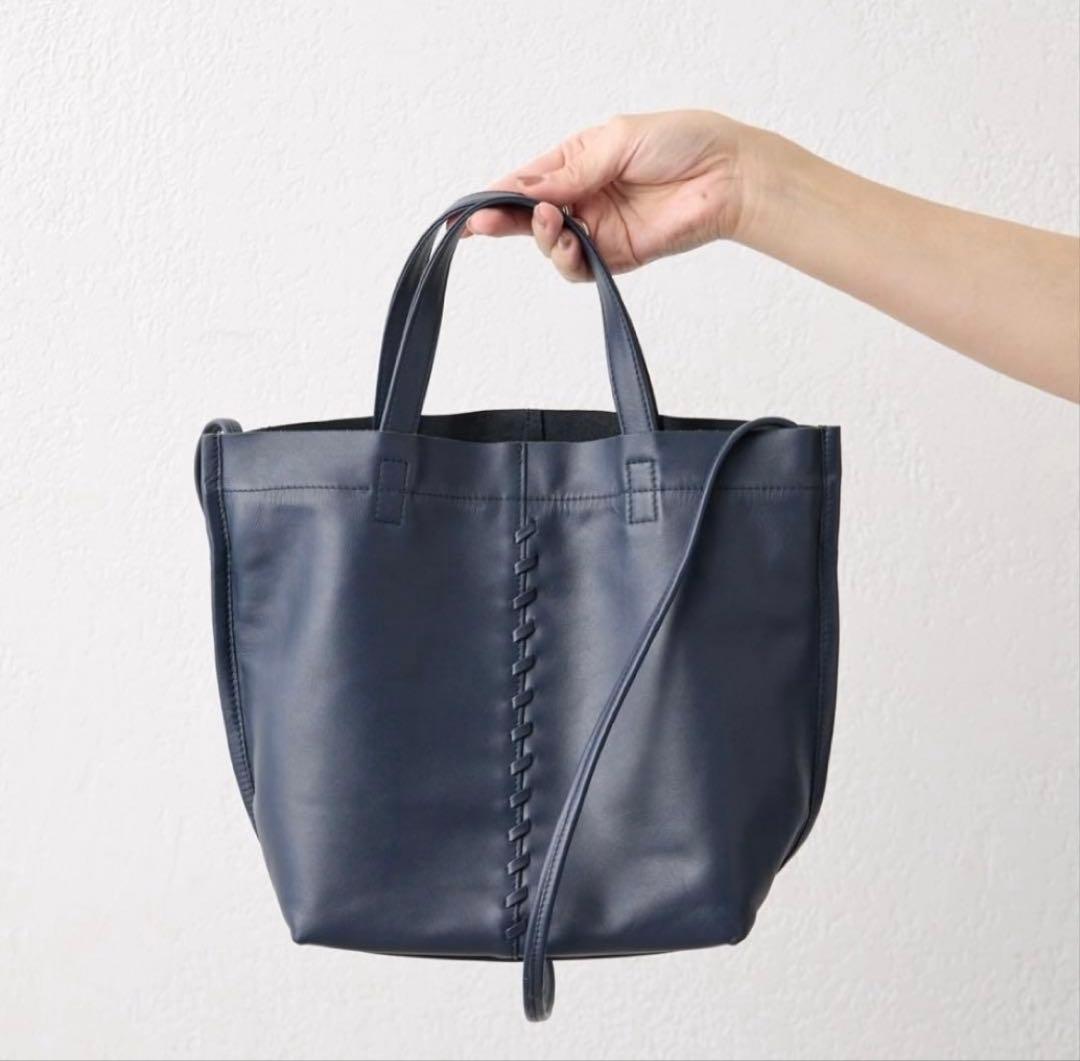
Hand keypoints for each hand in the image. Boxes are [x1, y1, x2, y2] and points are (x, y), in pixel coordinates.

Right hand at [466, 110, 761, 280]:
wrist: (727, 176)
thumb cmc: (680, 144)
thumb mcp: (616, 141)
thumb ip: (570, 171)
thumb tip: (527, 190)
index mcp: (577, 161)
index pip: (527, 181)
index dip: (497, 194)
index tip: (472, 208)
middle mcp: (582, 196)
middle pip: (530, 217)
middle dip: (503, 221)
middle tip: (482, 224)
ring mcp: (597, 228)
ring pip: (550, 245)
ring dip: (542, 237)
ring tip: (550, 220)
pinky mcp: (615, 256)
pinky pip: (578, 267)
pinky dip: (567, 258)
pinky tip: (571, 239)